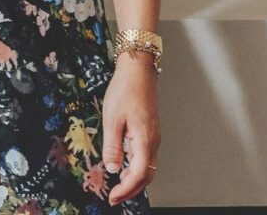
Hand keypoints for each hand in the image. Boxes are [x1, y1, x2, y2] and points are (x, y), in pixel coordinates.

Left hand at [101, 52, 159, 203]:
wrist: (139, 70)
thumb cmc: (126, 90)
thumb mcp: (112, 119)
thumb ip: (113, 147)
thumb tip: (112, 168)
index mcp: (145, 139)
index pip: (138, 174)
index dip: (125, 189)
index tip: (112, 196)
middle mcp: (153, 140)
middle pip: (147, 175)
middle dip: (131, 190)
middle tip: (114, 197)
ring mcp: (154, 136)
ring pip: (148, 167)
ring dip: (134, 180)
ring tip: (117, 186)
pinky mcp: (150, 132)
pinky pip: (146, 156)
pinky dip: (136, 168)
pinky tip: (124, 167)